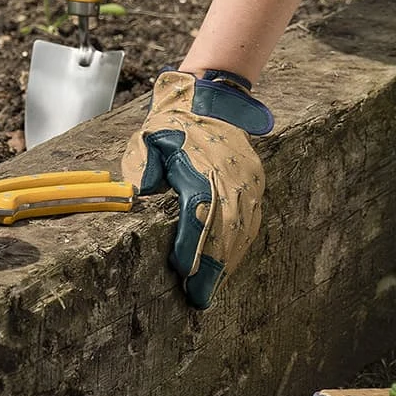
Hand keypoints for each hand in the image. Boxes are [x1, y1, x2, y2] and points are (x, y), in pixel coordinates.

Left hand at [122, 69, 273, 307]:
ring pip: (242, 230)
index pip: (200, 215)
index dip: (193, 248)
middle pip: (226, 231)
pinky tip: (228, 263)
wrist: (211, 97)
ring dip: (228, 262)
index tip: (184, 274)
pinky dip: (239, 245)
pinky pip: (251, 221)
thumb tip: (140, 195)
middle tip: (199, 298)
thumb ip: (145, 169)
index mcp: (202, 167)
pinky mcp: (255, 183)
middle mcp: (230, 177)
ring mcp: (248, 181)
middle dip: (213, 269)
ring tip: (212, 289)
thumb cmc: (174, 122)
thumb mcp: (150, 140)